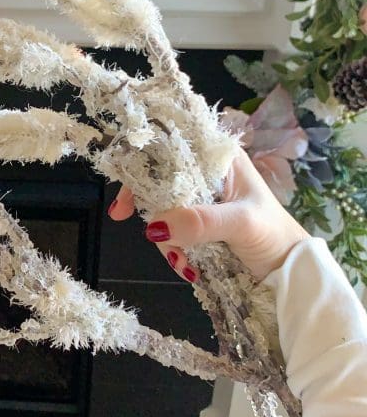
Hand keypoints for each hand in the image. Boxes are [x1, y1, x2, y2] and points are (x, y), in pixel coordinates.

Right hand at [108, 148, 309, 283]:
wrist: (289, 269)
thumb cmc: (275, 235)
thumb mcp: (242, 223)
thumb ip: (202, 221)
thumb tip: (156, 226)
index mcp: (218, 158)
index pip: (170, 148)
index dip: (142, 163)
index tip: (126, 194)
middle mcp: (205, 174)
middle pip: (158, 180)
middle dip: (149, 208)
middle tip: (137, 226)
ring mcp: (200, 200)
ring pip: (162, 210)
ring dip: (165, 238)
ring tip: (182, 262)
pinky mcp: (197, 224)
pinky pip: (170, 231)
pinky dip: (172, 249)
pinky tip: (185, 265)